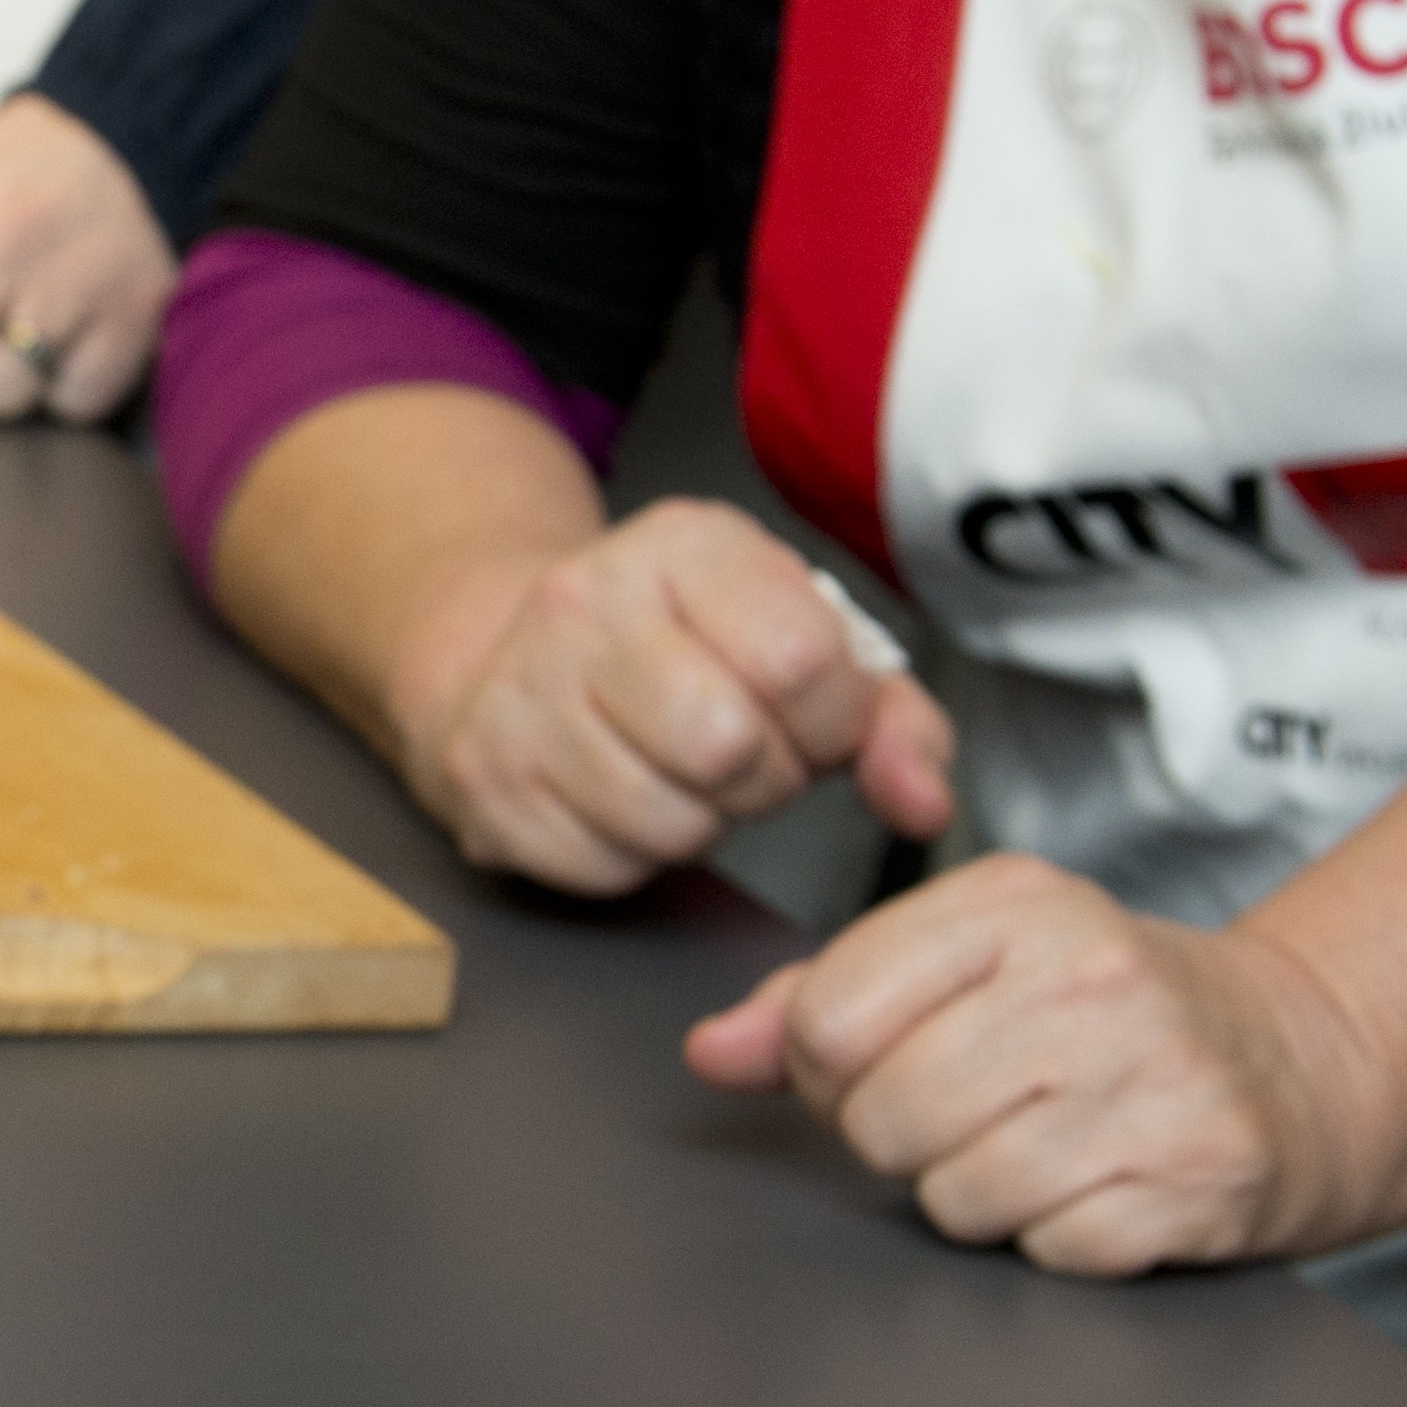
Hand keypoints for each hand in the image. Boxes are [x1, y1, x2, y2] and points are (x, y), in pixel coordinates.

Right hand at [378, 497, 959, 894]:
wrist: (511, 658)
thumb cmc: (686, 656)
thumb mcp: (802, 649)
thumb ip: (891, 722)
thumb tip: (924, 804)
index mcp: (686, 544)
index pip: (799, 658)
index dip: (830, 722)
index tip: (809, 720)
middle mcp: (588, 598)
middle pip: (728, 745)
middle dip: (764, 779)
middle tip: (745, 757)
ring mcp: (521, 686)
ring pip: (669, 818)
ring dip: (702, 824)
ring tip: (683, 777)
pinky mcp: (482, 774)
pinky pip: (605, 863)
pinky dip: (632, 854)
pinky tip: (620, 800)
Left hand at [686, 852, 1393, 1274]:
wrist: (1309, 1064)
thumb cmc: (1112, 1011)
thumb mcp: (975, 961)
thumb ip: (826, 998)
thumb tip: (711, 1051)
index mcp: (1015, 905)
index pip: (830, 1016)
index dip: (829, 1069)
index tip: (881, 1063)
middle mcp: (1088, 982)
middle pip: (881, 1118)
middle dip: (903, 1137)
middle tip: (971, 1112)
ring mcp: (1152, 1083)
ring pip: (954, 1195)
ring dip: (978, 1193)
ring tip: (1040, 1145)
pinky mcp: (1198, 1182)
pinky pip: (1048, 1249)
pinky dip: (1058, 1237)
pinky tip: (1100, 1185)